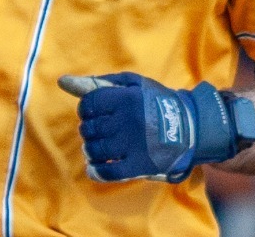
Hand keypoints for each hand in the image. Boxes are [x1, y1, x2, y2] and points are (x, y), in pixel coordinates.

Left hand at [59, 73, 240, 182]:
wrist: (193, 128)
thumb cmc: (156, 102)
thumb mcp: (131, 84)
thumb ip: (97, 83)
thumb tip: (62, 82)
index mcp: (126, 99)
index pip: (88, 104)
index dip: (86, 109)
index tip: (94, 113)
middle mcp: (128, 121)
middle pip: (90, 128)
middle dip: (89, 129)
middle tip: (98, 130)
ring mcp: (134, 145)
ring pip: (95, 149)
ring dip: (91, 149)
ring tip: (97, 146)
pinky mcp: (141, 166)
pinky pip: (109, 172)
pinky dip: (97, 171)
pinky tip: (94, 168)